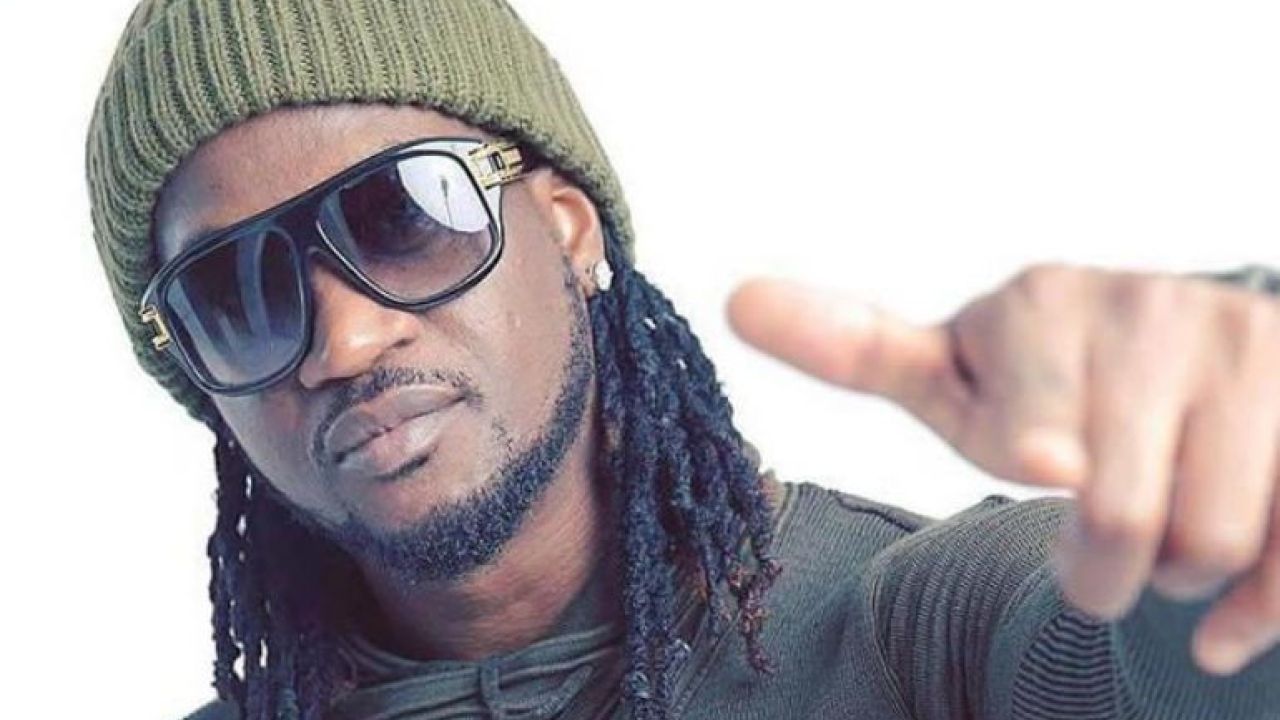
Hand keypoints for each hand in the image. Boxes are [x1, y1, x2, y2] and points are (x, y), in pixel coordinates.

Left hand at [727, 263, 1279, 674]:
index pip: (1027, 447)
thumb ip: (856, 349)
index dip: (1037, 469)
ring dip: (1174, 573)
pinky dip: (1257, 609)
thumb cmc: (1046, 386)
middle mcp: (1151, 309)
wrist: (1191, 362)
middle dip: (1098, 567)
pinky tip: (1222, 621)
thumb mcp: (951, 376)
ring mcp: (1247, 350)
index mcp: (1040, 302)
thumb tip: (738, 298)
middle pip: (1118, 518)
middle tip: (1091, 553)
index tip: (1049, 461)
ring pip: (1210, 539)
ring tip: (1156, 537)